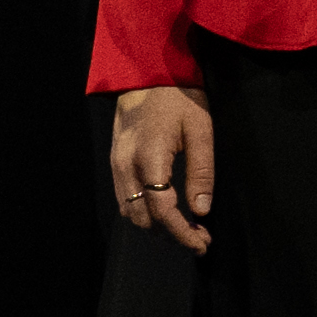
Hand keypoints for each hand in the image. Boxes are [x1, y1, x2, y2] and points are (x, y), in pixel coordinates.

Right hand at [108, 80, 216, 252]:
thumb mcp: (200, 130)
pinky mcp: (115, 161)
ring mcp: (116, 164)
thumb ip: (201, 172)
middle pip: (143, 218)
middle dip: (171, 234)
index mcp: (149, 157)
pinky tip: (166, 211)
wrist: (146, 73)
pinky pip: (125, 198)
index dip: (182, 233)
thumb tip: (201, 210)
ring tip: (186, 228)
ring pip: (131, 212)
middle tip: (200, 237)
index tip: (202, 244)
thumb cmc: (178, 97)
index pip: (162, 210)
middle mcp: (126, 165)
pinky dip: (144, 212)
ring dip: (156, 226)